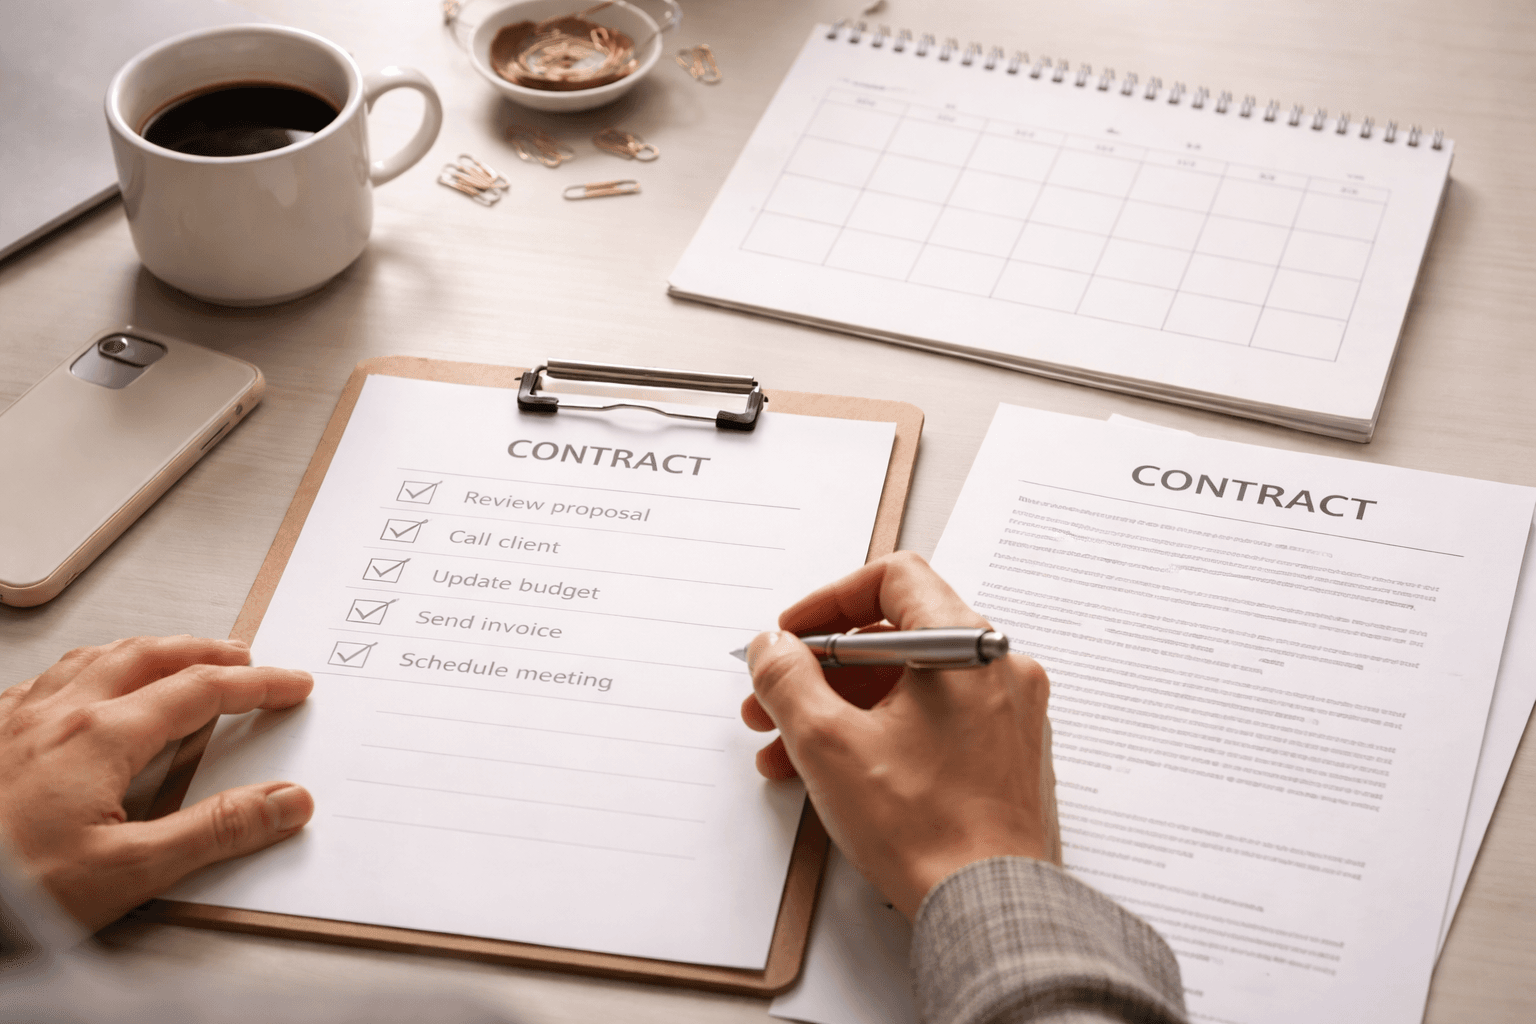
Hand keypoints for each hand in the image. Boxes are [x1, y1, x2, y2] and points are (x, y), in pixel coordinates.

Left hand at [0, 636, 313, 929]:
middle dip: (206, 652)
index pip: (202, 691)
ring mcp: (15, 722)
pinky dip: (87, 672)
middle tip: (245, 658)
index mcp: (101, 736)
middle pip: (149, 657)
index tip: (291, 685)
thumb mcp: (128, 872)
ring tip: (175, 655)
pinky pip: (44, 682)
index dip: (257, 685)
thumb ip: (215, 832)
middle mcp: (58, 715)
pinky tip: (81, 691)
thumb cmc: (6, 890)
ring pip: (95, 659)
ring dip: (148, 650)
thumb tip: (284, 802)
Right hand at [741, 552, 1056, 919]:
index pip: (894, 578)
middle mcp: (997, 670)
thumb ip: (788, 680)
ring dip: (842, 708)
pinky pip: (934, 721)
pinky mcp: (1004, 755)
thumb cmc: (928, 830)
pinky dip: (882, 733)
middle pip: (896, 636)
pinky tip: (836, 772)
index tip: (791, 637)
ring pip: (910, 686)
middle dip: (821, 669)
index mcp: (965, 648)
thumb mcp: (828, 744)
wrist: (990, 909)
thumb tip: (772, 647)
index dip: (829, 601)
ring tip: (787, 751)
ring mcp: (1008, 714)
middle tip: (773, 700)